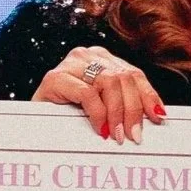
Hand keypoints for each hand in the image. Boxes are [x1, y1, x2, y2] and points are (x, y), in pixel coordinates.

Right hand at [33, 46, 165, 143]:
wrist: (32, 122)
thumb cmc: (69, 115)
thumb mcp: (102, 106)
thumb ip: (123, 104)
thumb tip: (156, 117)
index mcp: (103, 58)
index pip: (134, 74)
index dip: (148, 96)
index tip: (158, 118)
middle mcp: (88, 55)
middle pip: (123, 78)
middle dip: (133, 110)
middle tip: (135, 135)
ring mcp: (71, 63)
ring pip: (108, 83)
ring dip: (117, 113)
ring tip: (118, 135)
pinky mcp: (54, 77)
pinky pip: (86, 93)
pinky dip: (97, 113)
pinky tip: (100, 128)